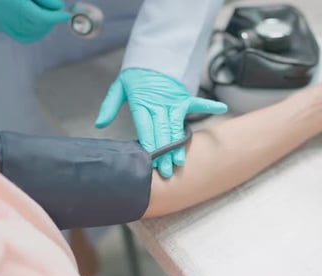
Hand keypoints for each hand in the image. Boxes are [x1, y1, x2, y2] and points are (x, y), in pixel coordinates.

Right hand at [0, 0, 68, 42]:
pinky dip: (35, 33)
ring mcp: (4, 25)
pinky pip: (23, 37)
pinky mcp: (1, 27)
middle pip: (39, 26)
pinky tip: (40, 27)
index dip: (56, 18)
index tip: (66, 15)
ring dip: (45, 27)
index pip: (41, 18)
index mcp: (16, 7)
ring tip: (48, 17)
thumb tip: (59, 8)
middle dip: (51, 20)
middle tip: (56, 12)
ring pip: (32, 33)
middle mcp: (10, 18)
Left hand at [95, 68, 227, 177]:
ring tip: (179, 161)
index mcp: (141, 103)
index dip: (149, 143)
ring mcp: (173, 101)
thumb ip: (109, 106)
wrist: (150, 58)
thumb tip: (100, 123)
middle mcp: (159, 104)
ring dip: (178, 144)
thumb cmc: (135, 78)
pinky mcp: (183, 98)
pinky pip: (197, 102)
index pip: (146, 127)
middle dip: (164, 153)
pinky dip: (209, 104)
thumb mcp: (119, 88)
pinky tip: (221, 109)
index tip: (150, 159)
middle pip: (161, 132)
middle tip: (166, 170)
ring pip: (176, 126)